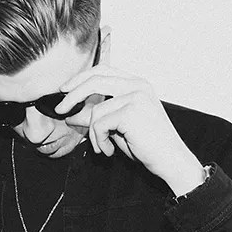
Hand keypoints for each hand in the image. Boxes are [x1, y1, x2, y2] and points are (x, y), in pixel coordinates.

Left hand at [55, 65, 204, 196]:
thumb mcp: (117, 127)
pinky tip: (109, 150)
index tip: (64, 89)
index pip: (103, 70)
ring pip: (95, 110)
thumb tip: (71, 112)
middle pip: (94, 81)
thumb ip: (97, 116)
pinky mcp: (131, 112)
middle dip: (72, 96)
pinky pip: (99, 124)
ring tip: (102, 147)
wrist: (171, 161)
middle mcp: (137, 86)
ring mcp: (135, 97)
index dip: (80, 78)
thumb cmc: (147, 145)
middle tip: (60, 110)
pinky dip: (98, 140)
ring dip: (92, 133)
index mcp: (137, 84)